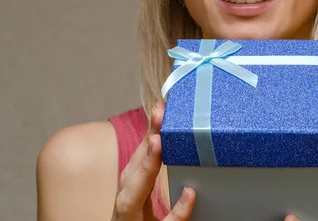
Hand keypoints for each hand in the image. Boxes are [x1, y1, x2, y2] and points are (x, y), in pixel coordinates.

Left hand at [112, 102, 196, 220]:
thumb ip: (175, 217)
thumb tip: (191, 193)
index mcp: (129, 203)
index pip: (141, 177)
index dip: (151, 158)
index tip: (158, 139)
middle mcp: (126, 186)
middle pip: (139, 156)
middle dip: (151, 131)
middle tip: (162, 109)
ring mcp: (128, 177)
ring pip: (139, 149)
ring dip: (151, 128)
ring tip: (163, 107)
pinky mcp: (133, 172)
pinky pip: (142, 150)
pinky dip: (151, 134)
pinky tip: (159, 120)